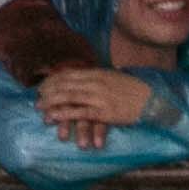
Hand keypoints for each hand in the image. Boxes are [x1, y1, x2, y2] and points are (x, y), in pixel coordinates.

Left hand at [36, 66, 157, 137]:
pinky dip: (64, 113)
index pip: (70, 74)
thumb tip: (85, 78)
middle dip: (49, 91)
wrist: (152, 99)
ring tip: (39, 108)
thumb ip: (99, 78)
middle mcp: (96, 82)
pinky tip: (53, 116)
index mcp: (98, 73)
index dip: (54, 80)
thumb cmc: (134, 90)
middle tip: (36, 97)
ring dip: (52, 102)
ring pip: (69, 97)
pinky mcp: (103, 111)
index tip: (43, 85)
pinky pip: (79, 112)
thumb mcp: (114, 78)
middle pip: (66, 84)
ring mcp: (99, 96)